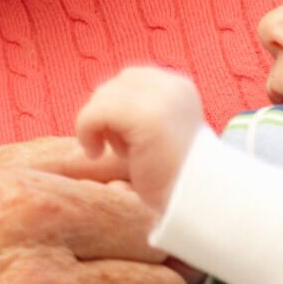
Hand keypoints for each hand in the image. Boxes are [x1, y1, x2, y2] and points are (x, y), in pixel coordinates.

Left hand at [73, 66, 202, 211]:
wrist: (197, 203)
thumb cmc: (173, 177)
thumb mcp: (159, 133)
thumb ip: (137, 111)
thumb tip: (96, 103)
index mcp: (178, 87)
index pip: (129, 79)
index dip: (116, 109)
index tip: (126, 140)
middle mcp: (172, 86)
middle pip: (112, 86)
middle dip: (107, 119)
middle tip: (123, 151)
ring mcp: (159, 99)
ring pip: (100, 98)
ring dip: (99, 128)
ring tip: (121, 154)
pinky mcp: (144, 117)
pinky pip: (94, 113)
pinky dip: (86, 132)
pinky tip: (96, 154)